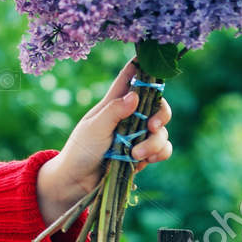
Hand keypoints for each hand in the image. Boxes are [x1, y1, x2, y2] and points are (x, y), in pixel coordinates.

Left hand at [37, 60, 173, 222]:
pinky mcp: (143, 153)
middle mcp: (130, 116)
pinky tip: (145, 160)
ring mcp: (138, 135)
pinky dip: (158, 153)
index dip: (143, 66)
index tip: (155, 61)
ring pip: (161, 131)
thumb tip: (135, 95)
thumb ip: (114, 111)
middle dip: (161, 114)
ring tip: (135, 154)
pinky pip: (163, 149)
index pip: (131, 77)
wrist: (79, 181)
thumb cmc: (81, 149)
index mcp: (114, 102)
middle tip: (153, 126)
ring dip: (154, 143)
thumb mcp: (95, 127)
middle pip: (157, 105)